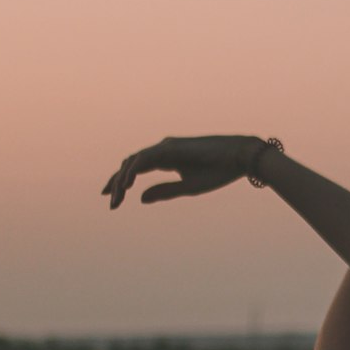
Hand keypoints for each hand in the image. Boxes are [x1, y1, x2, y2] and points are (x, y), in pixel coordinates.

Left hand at [101, 135, 257, 208]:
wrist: (238, 157)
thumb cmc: (217, 172)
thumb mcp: (187, 187)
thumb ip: (163, 192)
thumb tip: (140, 199)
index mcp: (166, 159)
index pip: (136, 168)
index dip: (121, 182)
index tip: (112, 198)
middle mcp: (162, 150)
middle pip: (130, 164)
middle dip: (116, 182)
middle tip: (110, 202)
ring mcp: (164, 147)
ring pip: (133, 161)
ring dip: (121, 179)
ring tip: (115, 198)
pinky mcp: (169, 148)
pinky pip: (144, 159)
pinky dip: (133, 171)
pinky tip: (126, 184)